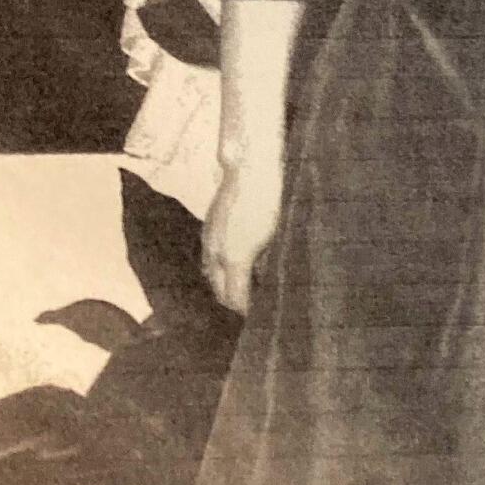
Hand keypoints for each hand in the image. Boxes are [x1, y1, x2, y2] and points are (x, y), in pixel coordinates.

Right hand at [202, 161, 282, 312]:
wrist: (250, 167)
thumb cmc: (270, 201)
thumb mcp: (276, 237)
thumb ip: (268, 266)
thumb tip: (268, 285)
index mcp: (234, 258)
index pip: (236, 300)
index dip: (248, 312)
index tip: (261, 317)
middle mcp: (216, 253)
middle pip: (220, 293)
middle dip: (235, 305)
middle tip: (254, 311)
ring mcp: (209, 240)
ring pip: (211, 277)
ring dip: (225, 289)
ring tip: (244, 294)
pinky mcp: (207, 229)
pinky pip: (209, 261)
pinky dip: (219, 272)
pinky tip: (232, 271)